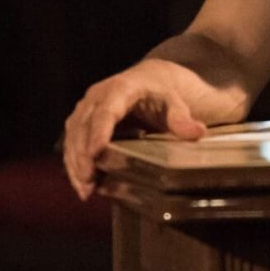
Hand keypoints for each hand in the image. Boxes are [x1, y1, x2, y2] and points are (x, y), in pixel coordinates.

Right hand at [61, 59, 209, 199]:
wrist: (147, 81)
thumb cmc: (160, 93)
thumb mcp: (175, 102)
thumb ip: (182, 118)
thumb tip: (197, 132)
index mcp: (120, 88)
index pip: (106, 111)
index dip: (98, 132)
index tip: (95, 153)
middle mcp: (97, 96)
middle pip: (83, 126)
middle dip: (83, 155)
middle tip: (88, 182)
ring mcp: (86, 108)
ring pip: (73, 135)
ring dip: (75, 163)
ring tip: (84, 189)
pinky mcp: (81, 120)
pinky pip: (72, 142)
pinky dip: (74, 163)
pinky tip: (82, 183)